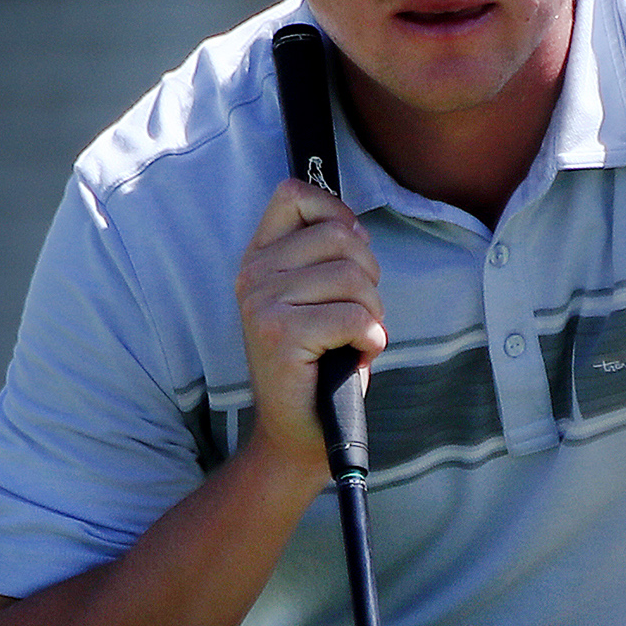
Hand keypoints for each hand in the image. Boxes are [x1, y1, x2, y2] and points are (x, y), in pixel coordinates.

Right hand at [235, 179, 385, 473]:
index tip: (351, 254)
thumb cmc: (319, 364)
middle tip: (359, 315)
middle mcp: (253, 275)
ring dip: (372, 313)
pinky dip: (371, 339)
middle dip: (369, 278)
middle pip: (340, 237)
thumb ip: (327, 255)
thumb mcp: (318, 297)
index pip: (294, 194)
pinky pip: (354, 317)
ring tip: (355, 339)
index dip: (336, 214)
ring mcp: (262, 304)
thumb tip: (356, 226)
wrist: (300, 431)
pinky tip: (355, 356)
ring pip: (352, 278)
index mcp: (259, 257)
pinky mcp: (280, 335)